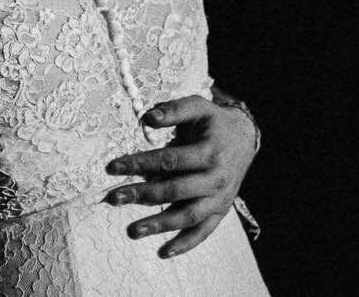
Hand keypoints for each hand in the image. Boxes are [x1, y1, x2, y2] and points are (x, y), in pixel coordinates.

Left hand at [103, 96, 258, 258]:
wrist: (245, 139)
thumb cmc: (213, 122)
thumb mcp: (198, 106)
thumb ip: (174, 110)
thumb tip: (148, 117)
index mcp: (209, 152)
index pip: (169, 160)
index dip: (140, 163)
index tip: (113, 167)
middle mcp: (216, 179)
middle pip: (175, 190)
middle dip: (142, 194)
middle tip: (114, 197)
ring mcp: (220, 199)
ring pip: (188, 216)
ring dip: (159, 225)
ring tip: (132, 231)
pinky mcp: (220, 211)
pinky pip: (203, 232)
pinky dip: (184, 244)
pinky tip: (163, 252)